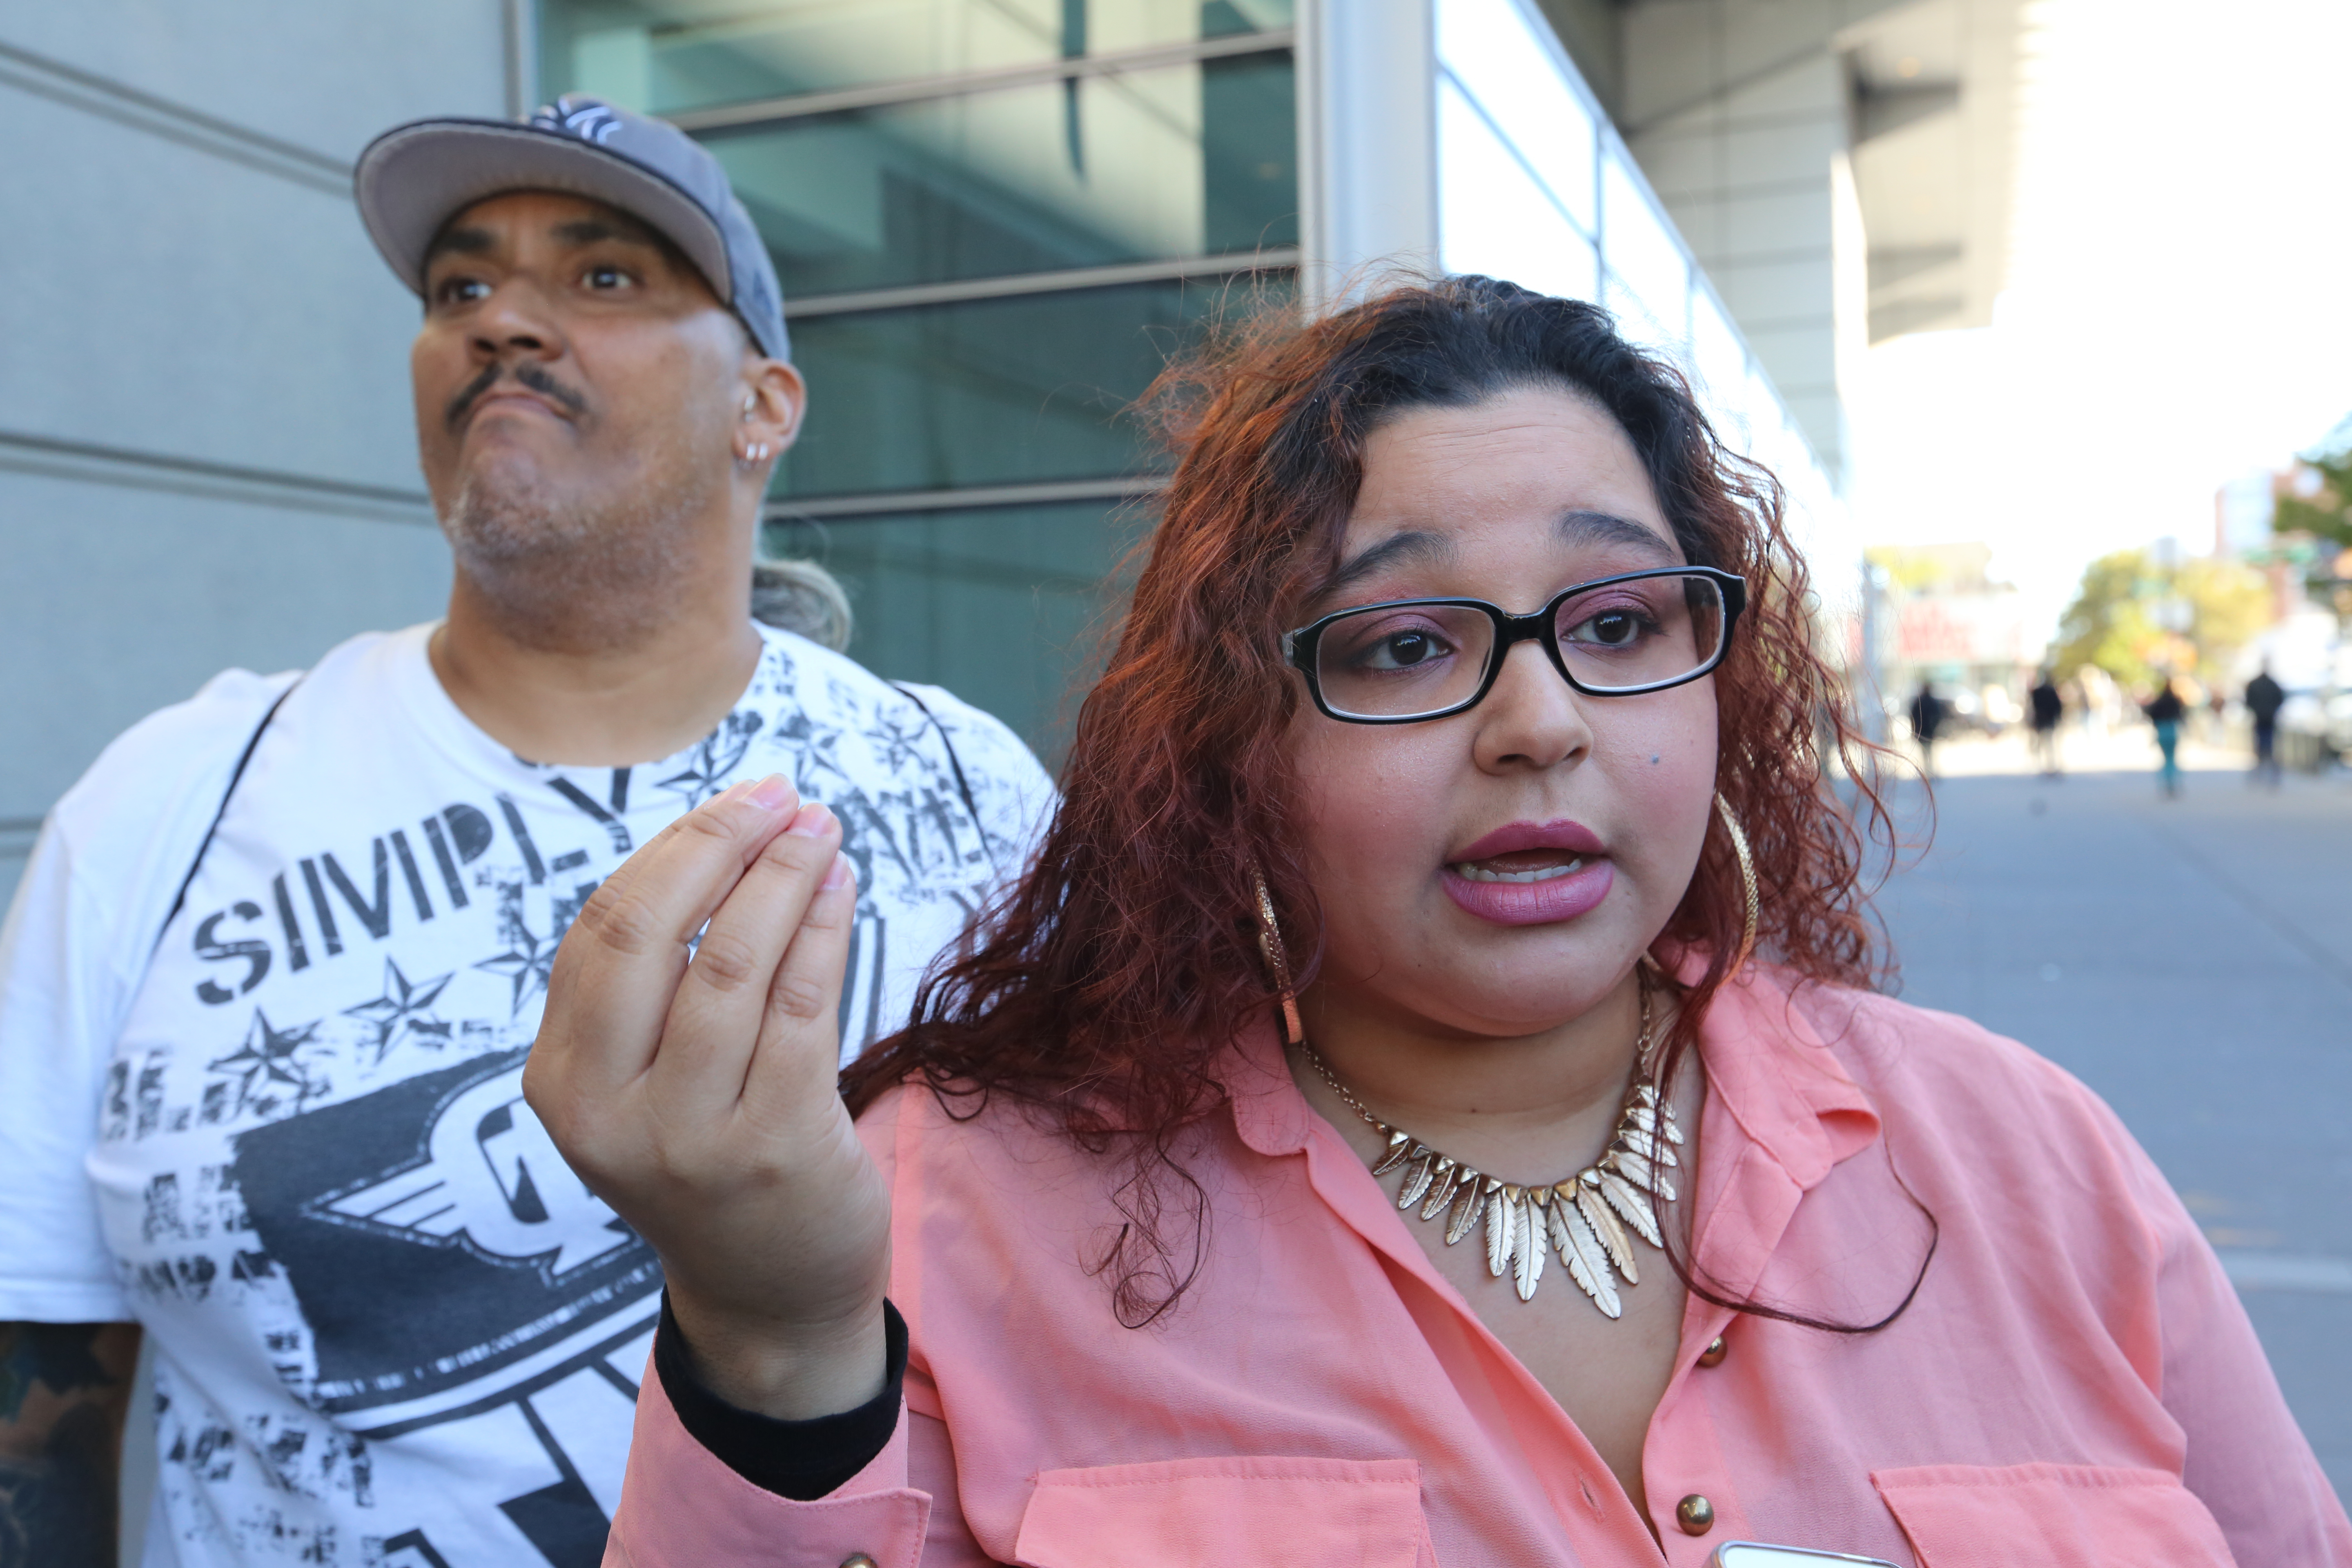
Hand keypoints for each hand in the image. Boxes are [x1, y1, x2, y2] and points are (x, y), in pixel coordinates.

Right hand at [525, 775, 889, 1418]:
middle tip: (781, 794)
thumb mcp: (645, 1085)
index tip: (736, 798)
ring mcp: (690, 1136)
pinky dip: (823, 931)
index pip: (602, 931)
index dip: (673, 849)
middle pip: (653, 934)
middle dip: (721, 845)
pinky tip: (842, 889)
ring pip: (734, 963)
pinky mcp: (776, 1146)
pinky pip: (799, 1006)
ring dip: (785, 878)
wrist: (767, 1297)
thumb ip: (653, 986)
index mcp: (561, 1084)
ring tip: (823, 829)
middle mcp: (609, 1113)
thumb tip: (721, 836)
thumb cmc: (712, 1160)